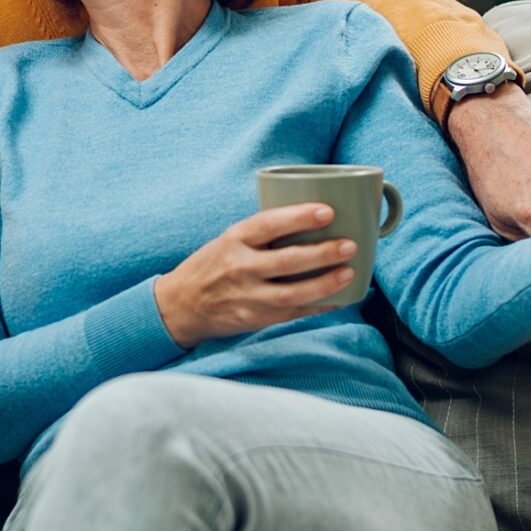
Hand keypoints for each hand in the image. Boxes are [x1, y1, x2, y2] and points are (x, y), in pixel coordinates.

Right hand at [154, 203, 362, 348]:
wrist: (181, 305)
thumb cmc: (213, 265)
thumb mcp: (229, 239)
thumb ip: (263, 233)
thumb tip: (313, 220)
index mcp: (234, 239)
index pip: (268, 224)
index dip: (299, 217)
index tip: (327, 211)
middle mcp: (239, 268)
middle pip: (286, 261)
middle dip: (322, 253)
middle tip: (349, 245)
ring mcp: (247, 297)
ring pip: (292, 293)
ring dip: (324, 284)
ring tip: (349, 273)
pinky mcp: (255, 319)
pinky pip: (292, 314)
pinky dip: (318, 306)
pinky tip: (339, 298)